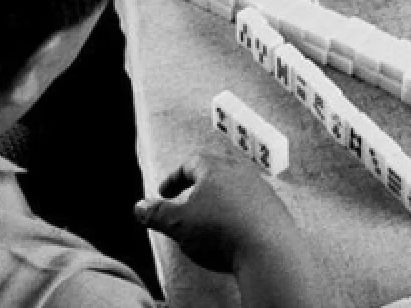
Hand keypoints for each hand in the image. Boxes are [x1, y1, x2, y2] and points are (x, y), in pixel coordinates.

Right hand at [135, 149, 296, 275]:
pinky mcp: (272, 204)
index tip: (163, 193)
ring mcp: (259, 186)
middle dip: (197, 185)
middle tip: (185, 200)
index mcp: (215, 169)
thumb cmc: (220, 231)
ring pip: (233, 185)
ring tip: (208, 216)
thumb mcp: (179, 224)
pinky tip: (232, 227)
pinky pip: (249, 201)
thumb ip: (157, 214)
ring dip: (218, 197)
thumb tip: (138, 206)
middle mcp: (239, 171)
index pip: (190, 164)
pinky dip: (236, 210)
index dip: (173, 179)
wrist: (266, 247)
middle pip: (214, 171)